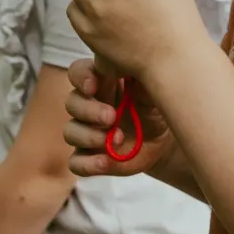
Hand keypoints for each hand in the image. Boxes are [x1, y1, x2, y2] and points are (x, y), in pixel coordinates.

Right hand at [63, 58, 174, 176]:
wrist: (162, 141)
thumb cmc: (153, 107)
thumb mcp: (154, 92)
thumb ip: (143, 82)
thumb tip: (136, 69)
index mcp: (100, 83)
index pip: (78, 72)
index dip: (81, 77)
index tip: (93, 86)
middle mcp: (88, 106)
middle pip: (72, 103)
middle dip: (89, 110)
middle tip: (111, 117)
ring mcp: (86, 132)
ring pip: (70, 132)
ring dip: (89, 136)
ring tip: (118, 139)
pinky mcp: (90, 157)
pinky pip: (76, 162)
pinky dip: (88, 163)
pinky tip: (105, 162)